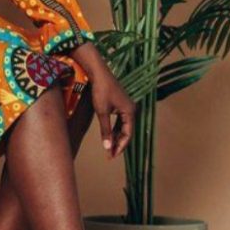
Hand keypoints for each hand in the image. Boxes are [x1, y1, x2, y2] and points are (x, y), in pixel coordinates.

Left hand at [70, 42, 136, 158]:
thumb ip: (106, 130)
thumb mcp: (102, 112)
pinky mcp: (120, 103)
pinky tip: (110, 135)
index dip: (120, 146)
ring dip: (117, 137)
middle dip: (119, 143)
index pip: (128, 134)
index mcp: (130, 112)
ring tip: (110, 148)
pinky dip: (115, 128)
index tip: (111, 156)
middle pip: (127, 131)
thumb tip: (107, 147)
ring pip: (124, 126)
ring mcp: (126, 106)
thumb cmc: (100, 91)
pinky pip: (120, 120)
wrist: (98, 73)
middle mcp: (131, 109)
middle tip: (110, 155)